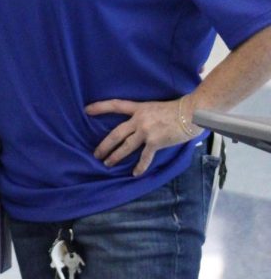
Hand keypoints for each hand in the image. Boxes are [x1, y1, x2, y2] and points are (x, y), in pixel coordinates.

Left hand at [85, 97, 199, 175]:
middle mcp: (139, 119)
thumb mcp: (155, 107)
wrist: (191, 113)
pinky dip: (140, 166)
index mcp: (139, 108)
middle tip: (96, 154)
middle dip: (104, 145)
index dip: (100, 107)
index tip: (86, 110)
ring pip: (126, 146)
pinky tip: (135, 173)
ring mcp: (146, 131)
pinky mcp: (155, 142)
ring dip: (115, 156)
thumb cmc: (176, 109)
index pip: (115, 105)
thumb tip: (137, 126)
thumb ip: (144, 115)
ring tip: (108, 163)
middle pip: (116, 133)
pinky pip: (144, 157)